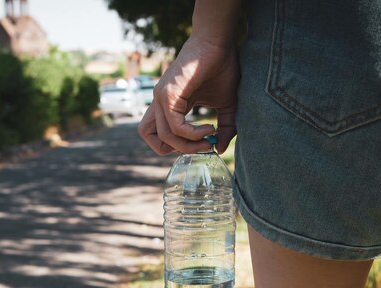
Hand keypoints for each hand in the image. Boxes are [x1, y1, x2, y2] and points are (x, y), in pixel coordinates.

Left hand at [138, 36, 238, 154]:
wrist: (218, 43)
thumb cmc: (222, 69)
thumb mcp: (227, 106)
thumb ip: (224, 129)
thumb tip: (220, 150)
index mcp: (171, 107)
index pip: (163, 137)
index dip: (183, 146)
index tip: (208, 141)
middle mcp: (162, 104)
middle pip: (153, 140)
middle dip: (180, 150)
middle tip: (205, 145)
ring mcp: (161, 98)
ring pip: (162, 137)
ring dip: (186, 146)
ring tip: (207, 139)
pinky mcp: (167, 94)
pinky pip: (174, 127)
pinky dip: (192, 134)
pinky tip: (209, 127)